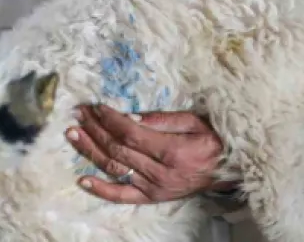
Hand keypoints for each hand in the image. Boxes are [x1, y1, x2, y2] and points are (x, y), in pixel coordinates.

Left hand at [66, 105, 229, 202]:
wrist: (229, 169)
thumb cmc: (214, 141)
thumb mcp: (196, 121)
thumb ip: (164, 119)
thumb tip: (131, 117)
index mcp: (172, 150)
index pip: (130, 133)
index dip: (110, 119)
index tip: (96, 106)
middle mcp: (160, 172)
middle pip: (118, 148)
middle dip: (95, 129)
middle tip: (78, 115)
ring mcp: (154, 187)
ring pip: (115, 168)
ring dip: (91, 151)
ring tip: (73, 135)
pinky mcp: (152, 197)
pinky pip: (122, 196)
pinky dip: (101, 189)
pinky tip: (82, 180)